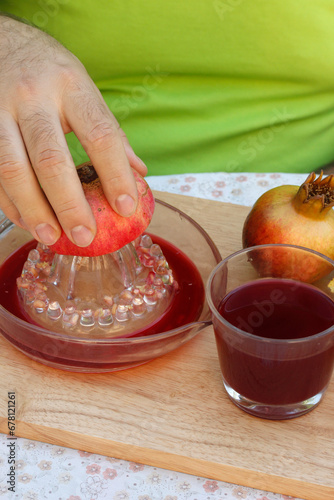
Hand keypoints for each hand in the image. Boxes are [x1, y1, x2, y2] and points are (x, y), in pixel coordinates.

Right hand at [0, 16, 146, 246]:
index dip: (115, 175)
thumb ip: (111, 132)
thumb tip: (138, 174)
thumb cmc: (52, 73)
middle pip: (51, 158)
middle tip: (84, 236)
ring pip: (12, 168)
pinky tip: (26, 220)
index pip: (100, 135)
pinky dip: (9, 202)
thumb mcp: (86, 90)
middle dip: (69, 204)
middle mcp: (33, 97)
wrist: (2, 41)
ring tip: (50, 237)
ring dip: (32, 209)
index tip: (126, 207)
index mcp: (72, 87)